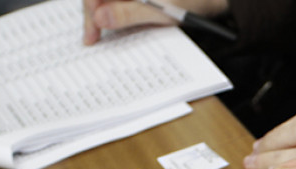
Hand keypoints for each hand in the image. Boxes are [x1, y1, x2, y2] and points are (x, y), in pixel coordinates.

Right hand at [83, 0, 227, 44]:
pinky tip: (108, 27)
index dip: (91, 8)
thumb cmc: (187, 3)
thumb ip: (128, 13)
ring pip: (103, 0)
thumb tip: (99, 18)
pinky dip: (110, 14)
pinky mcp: (132, 0)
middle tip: (91, 38)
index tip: (94, 30)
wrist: (205, 2)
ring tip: (96, 35)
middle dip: (93, 14)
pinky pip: (113, 3)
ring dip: (99, 15)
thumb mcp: (159, 11)